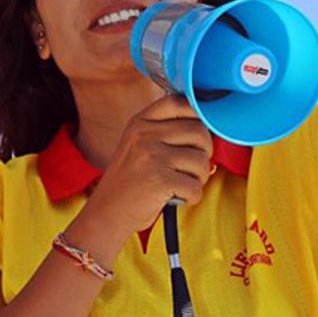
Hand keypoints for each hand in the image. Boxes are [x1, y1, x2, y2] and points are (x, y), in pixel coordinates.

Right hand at [82, 95, 213, 237]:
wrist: (106, 213)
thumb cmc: (131, 182)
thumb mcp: (140, 146)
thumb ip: (168, 133)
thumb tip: (210, 130)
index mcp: (140, 123)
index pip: (178, 103)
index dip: (197, 116)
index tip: (199, 134)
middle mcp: (144, 135)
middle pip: (199, 132)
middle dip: (205, 153)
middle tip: (192, 168)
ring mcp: (151, 157)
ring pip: (202, 161)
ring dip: (199, 178)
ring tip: (181, 184)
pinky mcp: (159, 180)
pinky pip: (196, 187)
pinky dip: (192, 197)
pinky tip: (177, 197)